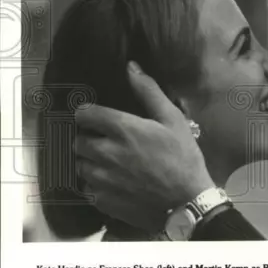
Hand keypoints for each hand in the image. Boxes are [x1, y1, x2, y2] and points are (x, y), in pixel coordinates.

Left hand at [75, 62, 214, 232]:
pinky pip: (88, 188)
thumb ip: (149, 92)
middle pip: (79, 140)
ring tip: (111, 162)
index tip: (98, 117)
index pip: (85, 114)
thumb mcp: (173, 120)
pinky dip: (97, 184)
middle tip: (109, 141)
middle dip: (90, 138)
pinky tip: (115, 182)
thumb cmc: (183, 157)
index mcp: (122, 129)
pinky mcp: (103, 201)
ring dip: (91, 161)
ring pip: (81, 165)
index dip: (90, 113)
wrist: (188, 201)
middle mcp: (106, 153)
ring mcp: (102, 179)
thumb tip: (131, 67)